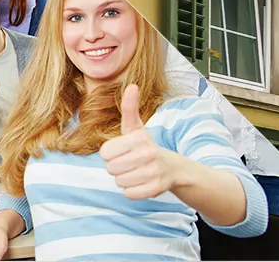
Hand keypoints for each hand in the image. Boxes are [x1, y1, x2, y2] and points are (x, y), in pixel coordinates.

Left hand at [100, 85, 185, 199]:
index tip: (124, 151)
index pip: (105, 153)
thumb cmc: (146, 146)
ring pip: (120, 182)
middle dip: (118, 168)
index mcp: (138, 139)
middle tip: (131, 163)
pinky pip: (130, 193)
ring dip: (125, 179)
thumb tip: (132, 86)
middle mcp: (148, 154)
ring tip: (138, 172)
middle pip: (111, 169)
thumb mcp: (136, 128)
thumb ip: (130, 108)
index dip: (112, 154)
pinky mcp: (157, 188)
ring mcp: (154, 172)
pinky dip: (134, 191)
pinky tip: (143, 182)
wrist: (174, 167)